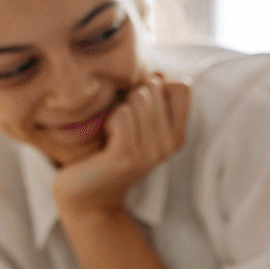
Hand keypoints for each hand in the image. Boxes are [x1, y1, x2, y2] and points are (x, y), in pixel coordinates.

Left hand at [53, 73, 190, 216]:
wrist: (87, 195)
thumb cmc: (106, 149)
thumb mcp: (136, 124)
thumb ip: (150, 99)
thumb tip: (157, 73)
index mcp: (177, 135)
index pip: (183, 87)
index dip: (157, 83)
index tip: (138, 101)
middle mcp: (169, 145)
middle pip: (155, 88)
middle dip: (131, 94)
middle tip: (120, 120)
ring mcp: (150, 153)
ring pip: (139, 98)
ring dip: (118, 108)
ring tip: (112, 131)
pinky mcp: (127, 157)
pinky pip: (122, 115)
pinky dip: (109, 120)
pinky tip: (105, 139)